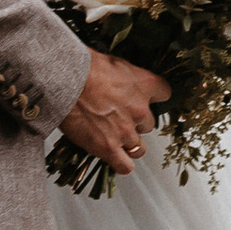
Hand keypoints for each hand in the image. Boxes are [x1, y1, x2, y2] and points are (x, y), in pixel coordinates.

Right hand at [61, 50, 168, 175]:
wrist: (65, 81)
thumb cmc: (84, 67)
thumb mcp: (115, 63)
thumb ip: (128, 77)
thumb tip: (125, 83)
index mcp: (145, 84)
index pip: (165, 93)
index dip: (153, 98)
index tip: (146, 99)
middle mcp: (140, 110)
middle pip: (149, 124)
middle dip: (136, 122)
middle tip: (119, 118)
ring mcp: (126, 131)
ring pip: (139, 147)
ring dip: (129, 143)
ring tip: (115, 138)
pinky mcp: (109, 148)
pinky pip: (125, 166)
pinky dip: (122, 164)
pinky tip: (115, 157)